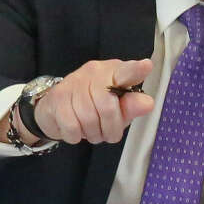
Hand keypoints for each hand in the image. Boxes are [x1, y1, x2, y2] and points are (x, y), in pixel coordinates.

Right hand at [33, 59, 154, 144]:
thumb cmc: (95, 106)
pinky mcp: (57, 98)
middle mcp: (94, 72)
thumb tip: (147, 103)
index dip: (136, 70)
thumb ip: (132, 105)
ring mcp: (74, 83)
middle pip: (108, 108)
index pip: (127, 71)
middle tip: (109, 133)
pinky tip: (77, 130)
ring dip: (94, 134)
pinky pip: (72, 126)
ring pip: (88, 118)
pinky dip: (77, 136)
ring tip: (94, 131)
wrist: (56, 108)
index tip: (146, 66)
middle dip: (111, 129)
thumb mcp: (119, 107)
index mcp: (116, 71)